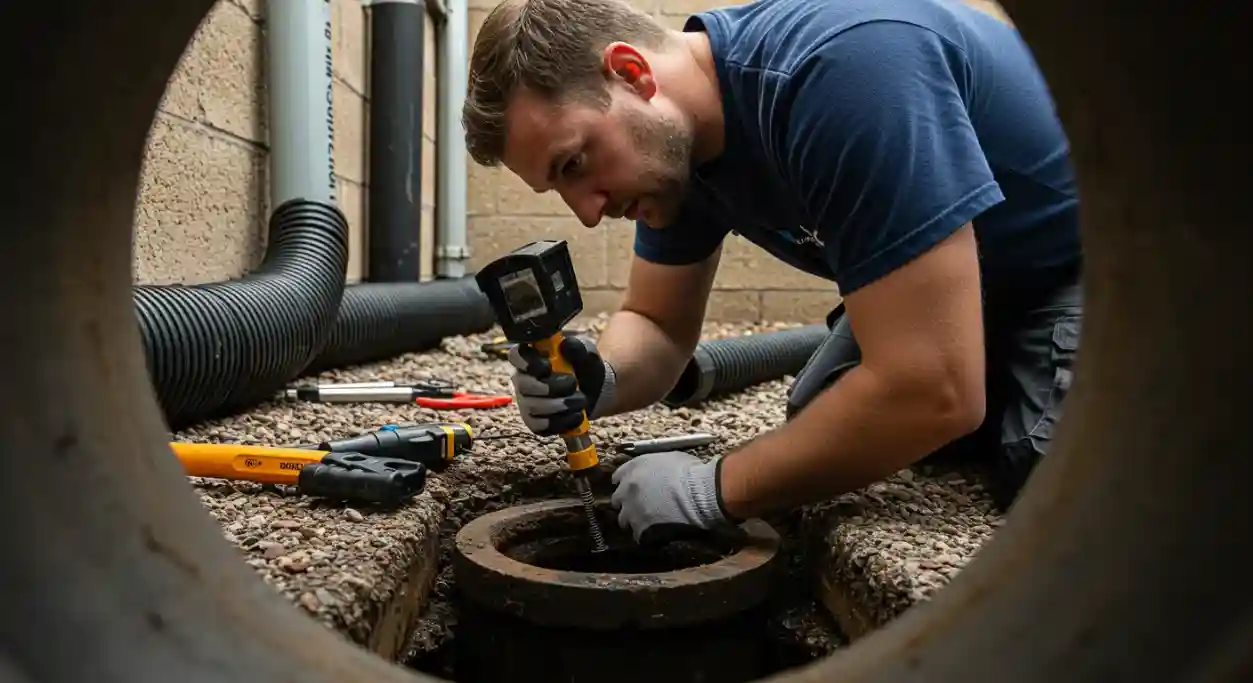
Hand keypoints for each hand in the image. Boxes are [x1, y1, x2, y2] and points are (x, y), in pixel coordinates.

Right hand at [508, 335, 616, 435]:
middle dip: (550, 387)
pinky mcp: (534, 422)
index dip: (527, 362)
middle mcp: (523, 379)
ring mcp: (526, 402)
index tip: (547, 366)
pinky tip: (577, 415)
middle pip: (523, 384)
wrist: (595, 392)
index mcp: (531, 358)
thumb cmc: (584, 368)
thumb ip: (577, 348)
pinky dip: (561, 422)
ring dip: (559, 405)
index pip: (516, 356)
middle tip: (573, 384)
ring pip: (532, 406)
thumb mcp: (586, 353)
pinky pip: (539, 426)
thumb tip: (566, 345)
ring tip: (580, 400)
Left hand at [610, 451, 736, 543]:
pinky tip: (653, 534)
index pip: (618, 477)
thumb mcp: (668, 458)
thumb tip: (655, 472)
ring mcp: (632, 510)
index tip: (632, 488)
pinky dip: (643, 534)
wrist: (698, 492)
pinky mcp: (640, 528)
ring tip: (645, 522)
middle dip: (626, 502)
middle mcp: (627, 489)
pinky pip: (636, 534)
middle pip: (617, 499)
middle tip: (638, 506)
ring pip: (623, 519)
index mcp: (633, 469)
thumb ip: (653, 465)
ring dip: (632, 519)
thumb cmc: (689, 472)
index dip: (625, 483)